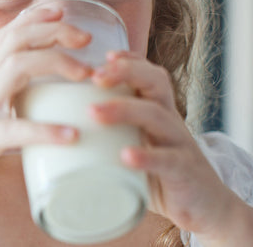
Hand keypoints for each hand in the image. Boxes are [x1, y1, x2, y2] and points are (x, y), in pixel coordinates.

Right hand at [0, 6, 90, 201]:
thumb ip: (6, 101)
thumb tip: (44, 106)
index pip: (8, 34)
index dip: (35, 17)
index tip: (63, 9)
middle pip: (15, 41)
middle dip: (53, 31)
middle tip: (86, 38)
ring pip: (15, 69)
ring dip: (55, 63)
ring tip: (87, 74)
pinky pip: (14, 130)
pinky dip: (44, 130)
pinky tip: (71, 135)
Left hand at [89, 51, 248, 240]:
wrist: (204, 205)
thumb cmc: (158, 171)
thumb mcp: (134, 144)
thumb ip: (107, 133)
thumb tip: (56, 130)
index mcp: (157, 109)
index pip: (148, 74)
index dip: (129, 60)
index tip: (103, 55)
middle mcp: (169, 119)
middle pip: (154, 82)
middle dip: (125, 72)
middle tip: (94, 77)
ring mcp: (178, 143)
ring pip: (156, 115)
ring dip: (124, 109)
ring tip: (93, 112)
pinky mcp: (184, 171)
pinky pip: (167, 159)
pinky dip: (146, 156)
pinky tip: (125, 155)